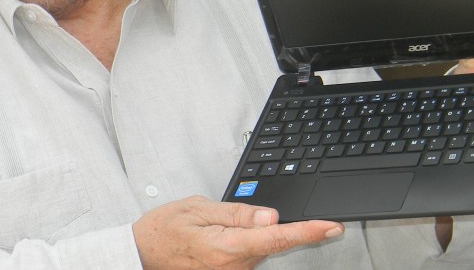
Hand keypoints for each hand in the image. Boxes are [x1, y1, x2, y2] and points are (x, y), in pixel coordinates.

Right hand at [133, 196, 343, 269]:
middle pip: (274, 243)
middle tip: (255, 217)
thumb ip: (239, 214)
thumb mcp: (199, 209)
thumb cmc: (165, 229)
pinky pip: (251, 256)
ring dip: (259, 234)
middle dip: (280, 226)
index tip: (332, 227)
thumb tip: (272, 216)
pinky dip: (251, 243)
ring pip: (263, 250)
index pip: (278, 238)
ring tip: (218, 226)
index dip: (309, 232)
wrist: (141, 254)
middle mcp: (234, 267)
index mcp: (227, 248)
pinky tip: (228, 236)